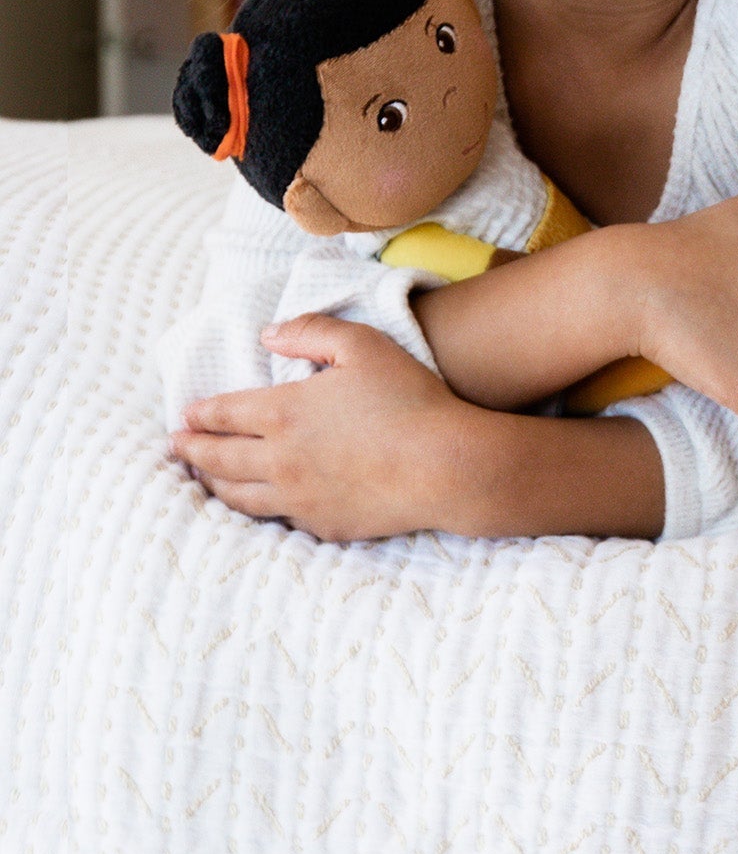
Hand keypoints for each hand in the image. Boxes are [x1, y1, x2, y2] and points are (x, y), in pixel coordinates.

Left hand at [172, 316, 493, 540]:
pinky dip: (256, 509)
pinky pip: (277, 518)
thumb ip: (311, 330)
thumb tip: (268, 334)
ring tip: (203, 478)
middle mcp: (278, 459)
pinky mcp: (322, 523)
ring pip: (238, 496)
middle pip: (218, 458)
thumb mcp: (363, 345)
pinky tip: (257, 505)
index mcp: (282, 412)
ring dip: (213, 484)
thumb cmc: (409, 399)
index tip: (185, 414)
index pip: (223, 414)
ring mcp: (298, 497)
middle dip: (192, 449)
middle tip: (176, 446)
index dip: (200, 413)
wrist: (444, 466)